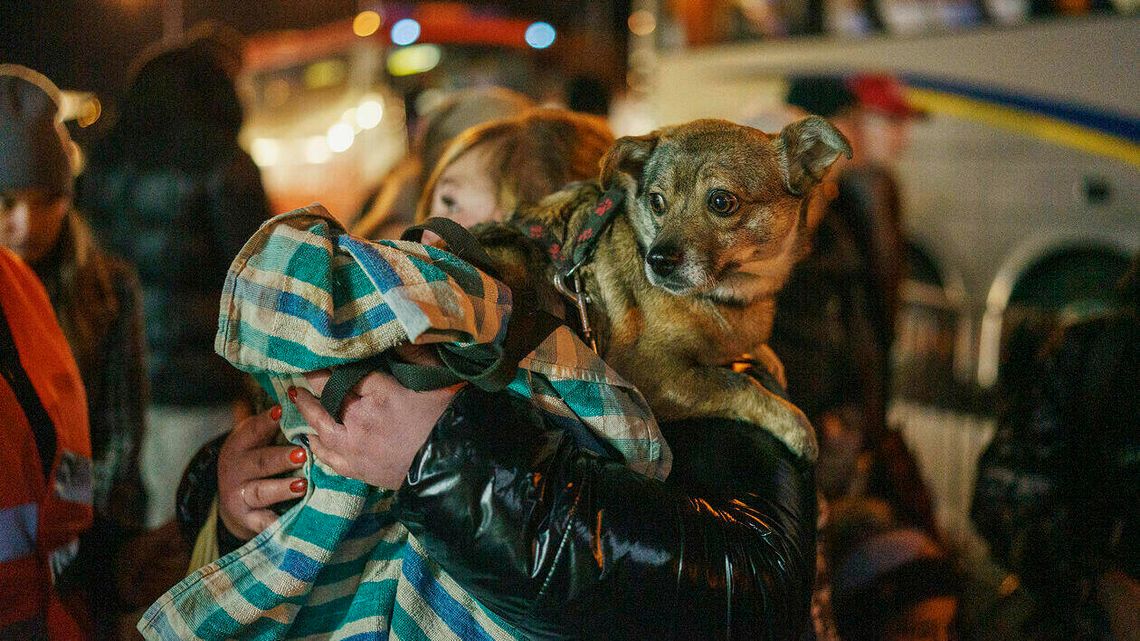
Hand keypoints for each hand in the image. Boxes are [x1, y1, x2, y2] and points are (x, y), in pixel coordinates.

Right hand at [217, 406, 307, 539]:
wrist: (233, 502)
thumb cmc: (256, 462)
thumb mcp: (257, 442)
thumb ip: (274, 426)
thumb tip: (302, 401)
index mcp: (239, 445)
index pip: (252, 431)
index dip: (266, 421)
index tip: (282, 411)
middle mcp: (236, 470)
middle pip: (259, 462)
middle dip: (280, 458)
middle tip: (303, 454)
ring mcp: (239, 496)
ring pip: (260, 491)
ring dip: (281, 488)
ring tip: (302, 484)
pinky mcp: (246, 519)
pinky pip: (261, 522)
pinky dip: (273, 523)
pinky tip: (286, 523)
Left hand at [291, 346, 461, 488]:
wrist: (453, 467)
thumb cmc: (448, 420)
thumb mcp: (440, 380)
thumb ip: (418, 356)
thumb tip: (399, 335)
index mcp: (380, 394)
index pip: (348, 373)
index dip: (333, 364)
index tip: (321, 355)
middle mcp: (360, 419)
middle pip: (328, 397)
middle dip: (314, 384)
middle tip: (302, 374)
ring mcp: (355, 446)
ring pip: (321, 426)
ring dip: (308, 411)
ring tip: (299, 399)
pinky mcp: (358, 469)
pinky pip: (328, 457)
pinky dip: (316, 446)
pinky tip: (310, 439)